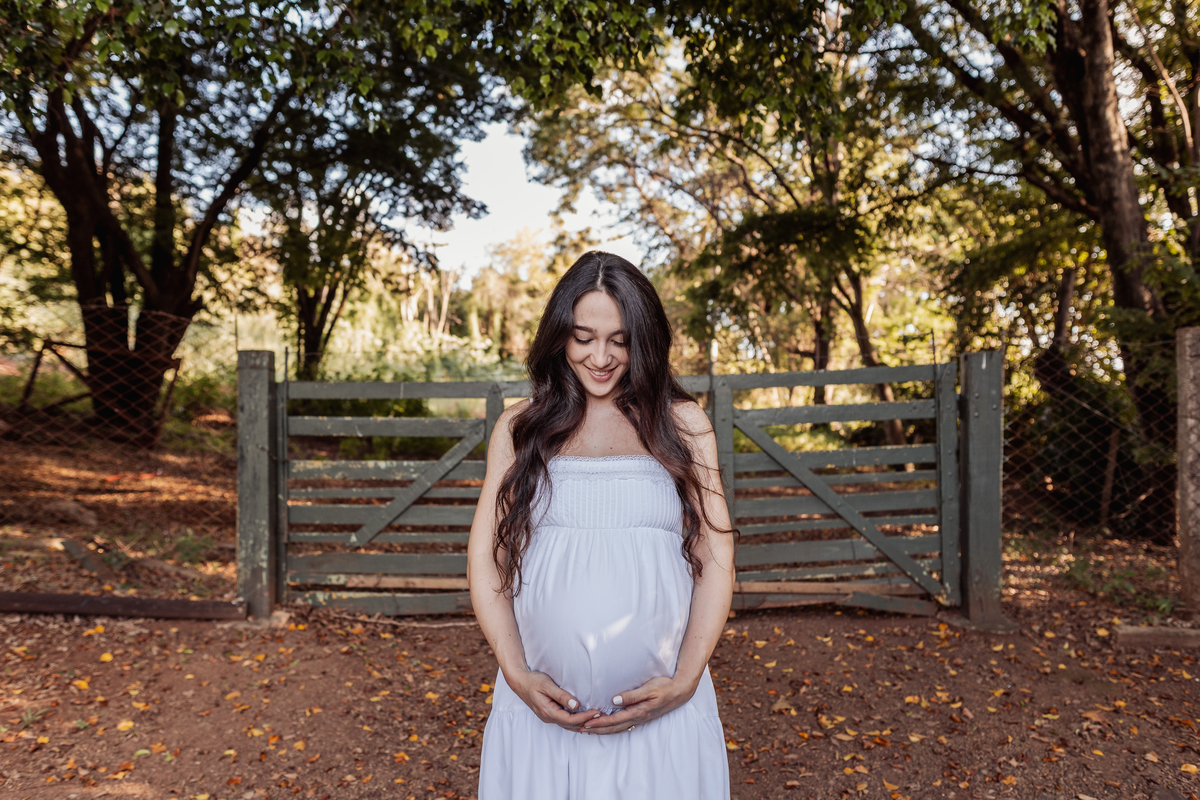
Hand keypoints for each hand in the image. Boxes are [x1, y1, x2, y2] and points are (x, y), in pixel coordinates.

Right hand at [505, 668, 597, 732]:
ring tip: (597, 721)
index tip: (597, 712)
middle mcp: (548, 717)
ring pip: (568, 726)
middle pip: (571, 725)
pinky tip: (584, 720)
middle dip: (587, 722)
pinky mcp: (549, 714)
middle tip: (603, 718)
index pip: (570, 720)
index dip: (585, 717)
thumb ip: (561, 695)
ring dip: (582, 724)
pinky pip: (565, 721)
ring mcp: (548, 717)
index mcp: (547, 711)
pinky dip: (575, 722)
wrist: (519, 681)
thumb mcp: (547, 685)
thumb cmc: (533, 680)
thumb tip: (576, 705)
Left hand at [580, 675, 696, 734]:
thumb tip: (615, 699)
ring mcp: (640, 718)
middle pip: (614, 727)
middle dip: (597, 729)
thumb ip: (632, 695)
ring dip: (604, 730)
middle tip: (581, 730)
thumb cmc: (664, 687)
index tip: (586, 724)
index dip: (599, 723)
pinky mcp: (642, 716)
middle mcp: (638, 718)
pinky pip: (624, 725)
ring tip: (591, 730)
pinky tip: (609, 726)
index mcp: (638, 711)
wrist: (680, 691)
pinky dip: (613, 727)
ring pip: (618, 728)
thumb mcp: (649, 688)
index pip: (614, 720)